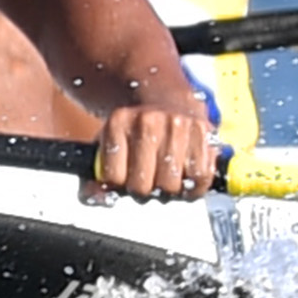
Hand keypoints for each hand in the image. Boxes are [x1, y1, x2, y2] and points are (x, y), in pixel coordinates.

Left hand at [83, 94, 214, 203]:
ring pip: (172, 186)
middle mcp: (147, 121)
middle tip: (147, 183)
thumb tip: (98, 197)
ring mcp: (177, 125)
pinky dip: (194, 188)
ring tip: (166, 180)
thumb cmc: (134, 132)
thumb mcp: (106, 146)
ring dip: (169, 192)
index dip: (118, 186)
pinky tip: (185, 178)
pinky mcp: (203, 132)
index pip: (113, 178)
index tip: (123, 179)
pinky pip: (200, 178)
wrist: (167, 100)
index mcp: (117, 123)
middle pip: (143, 186)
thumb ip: (94, 179)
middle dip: (144, 192)